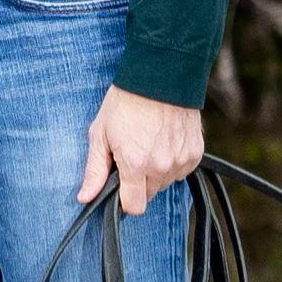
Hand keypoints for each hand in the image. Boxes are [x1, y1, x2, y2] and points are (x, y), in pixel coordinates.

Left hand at [77, 84, 204, 217]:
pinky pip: (182, 170)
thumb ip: (94, 170)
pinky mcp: (196, 152)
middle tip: (133, 153)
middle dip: (139, 181)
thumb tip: (85, 198)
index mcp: (135, 164)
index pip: (134, 207)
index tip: (120, 183)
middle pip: (149, 194)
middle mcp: (161, 166)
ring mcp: (181, 160)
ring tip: (150, 142)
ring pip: (166, 182)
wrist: (160, 73)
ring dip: (157, 171)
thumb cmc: (125, 101)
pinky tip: (165, 140)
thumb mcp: (101, 133)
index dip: (124, 199)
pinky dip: (173, 161)